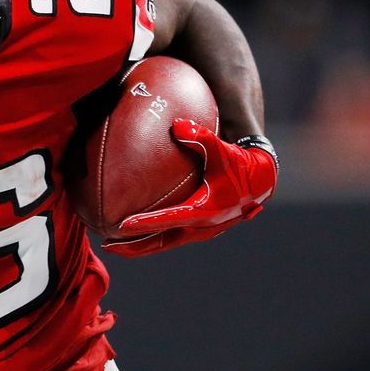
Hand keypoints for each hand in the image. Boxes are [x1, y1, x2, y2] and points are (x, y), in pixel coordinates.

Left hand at [101, 119, 277, 256]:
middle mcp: (202, 226)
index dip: (146, 223)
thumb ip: (201, 137)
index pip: (169, 220)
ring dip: (140, 246)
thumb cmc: (240, 164)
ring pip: (165, 242)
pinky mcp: (199, 228)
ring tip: (114, 245)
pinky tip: (134, 230)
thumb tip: (177, 124)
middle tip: (107, 245)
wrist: (262, 180)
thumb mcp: (223, 149)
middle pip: (161, 241)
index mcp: (205, 210)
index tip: (122, 226)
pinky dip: (152, 236)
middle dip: (134, 245)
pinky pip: (171, 236)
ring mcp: (200, 230)